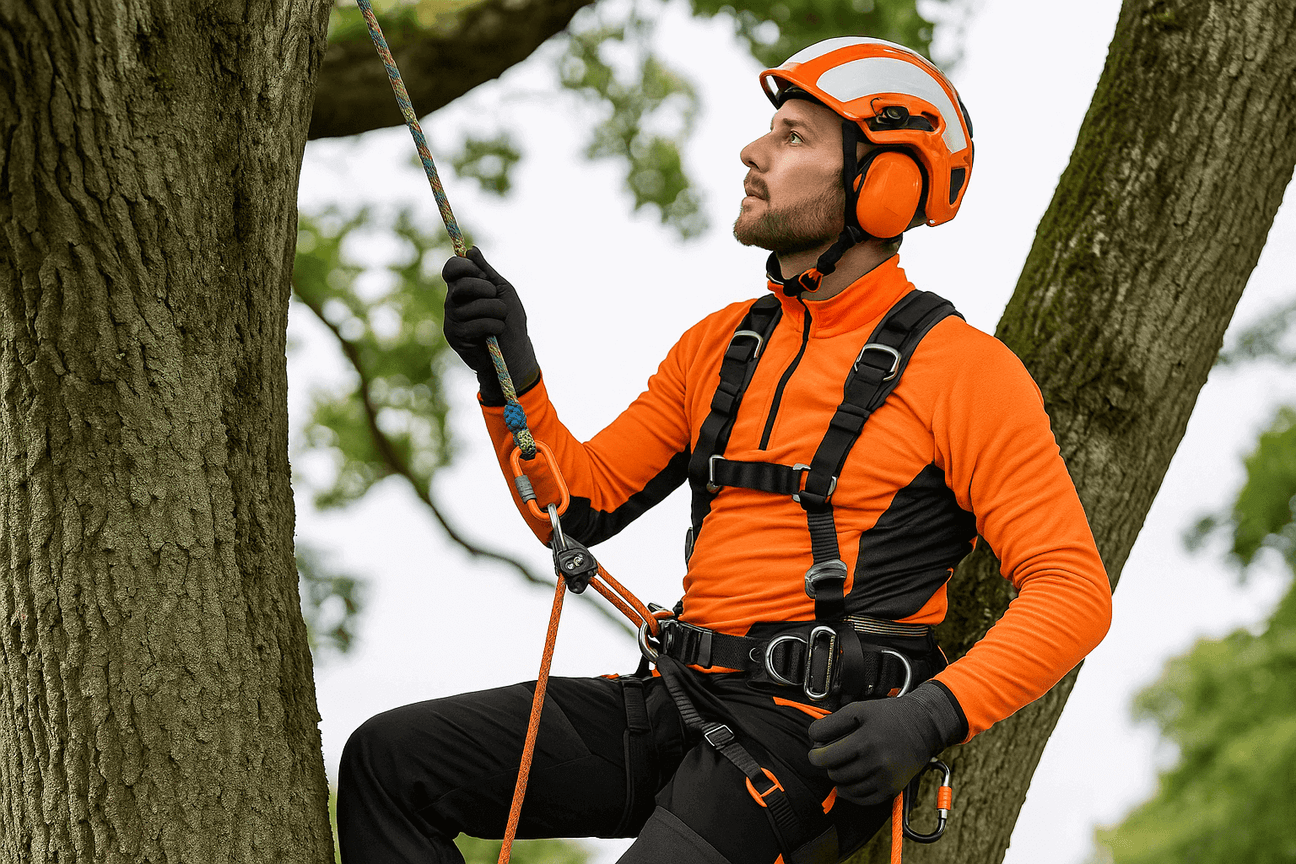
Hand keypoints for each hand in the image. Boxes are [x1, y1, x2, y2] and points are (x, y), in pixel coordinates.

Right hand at [442, 247, 538, 404]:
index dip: (464, 267)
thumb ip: (487, 272)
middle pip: (461, 284)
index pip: (452, 269)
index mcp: (463, 288)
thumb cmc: (511, 323)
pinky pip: (476, 323)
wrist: (514, 355)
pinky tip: (494, 334)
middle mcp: (453, 302)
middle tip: (495, 298)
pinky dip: (493, 326)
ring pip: (473, 305)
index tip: (481, 273)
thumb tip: (471, 249)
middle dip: (485, 289)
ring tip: (501, 321)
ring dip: (496, 311)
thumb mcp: (503, 292)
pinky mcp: (455, 336)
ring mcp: (452, 319)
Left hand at [807, 681, 964, 805]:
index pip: (825, 755)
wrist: (923, 727)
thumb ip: (833, 722)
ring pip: (844, 786)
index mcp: (865, 738)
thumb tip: (814, 738)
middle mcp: (876, 760)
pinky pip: (861, 799)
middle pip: (833, 771)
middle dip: (826, 762)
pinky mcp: (891, 789)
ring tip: (842, 764)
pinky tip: (850, 781)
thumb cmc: (888, 716)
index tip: (817, 747)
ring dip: (838, 776)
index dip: (815, 750)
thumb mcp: (859, 709)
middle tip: (830, 754)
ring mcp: (884, 777)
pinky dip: (850, 792)